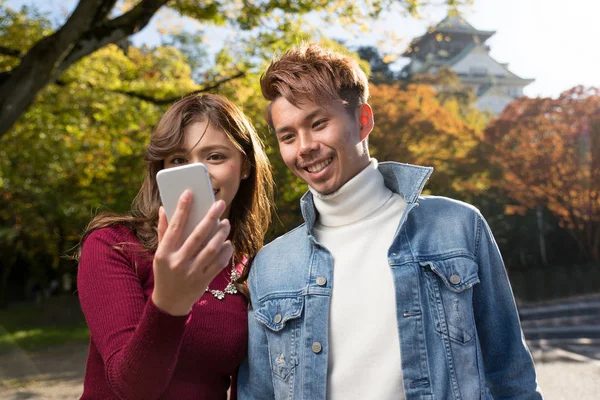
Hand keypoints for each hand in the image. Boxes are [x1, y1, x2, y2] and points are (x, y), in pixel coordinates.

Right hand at [152, 190, 233, 315]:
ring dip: (221, 233)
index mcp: (164, 253)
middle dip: (210, 217)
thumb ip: (163, 232)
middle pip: (198, 236)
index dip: (182, 208)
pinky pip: (219, 263)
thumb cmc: (165, 273)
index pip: (175, 227)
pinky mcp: (204, 281)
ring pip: (212, 249)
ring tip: (226, 223)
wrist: (169, 303)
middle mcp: (178, 262)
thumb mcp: (159, 254)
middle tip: (220, 204)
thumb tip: (164, 208)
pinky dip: (226, 251)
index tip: (190, 193)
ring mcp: (192, 272)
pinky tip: (228, 242)